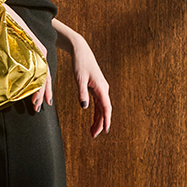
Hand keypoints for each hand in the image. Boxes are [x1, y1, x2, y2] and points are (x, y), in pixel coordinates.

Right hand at [5, 4, 52, 111]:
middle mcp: (35, 48)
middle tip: (40, 108)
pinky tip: (35, 92)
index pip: (39, 72)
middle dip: (42, 93)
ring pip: (43, 72)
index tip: (38, 102)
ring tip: (37, 105)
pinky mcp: (32, 43)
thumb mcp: (2, 48)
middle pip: (44, 74)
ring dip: (40, 90)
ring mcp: (34, 45)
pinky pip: (38, 64)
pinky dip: (38, 79)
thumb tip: (3, 79)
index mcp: (30, 50)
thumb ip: (8, 60)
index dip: (40, 88)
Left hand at [53, 21, 110, 136]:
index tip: (105, 130)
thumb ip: (82, 93)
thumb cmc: (80, 63)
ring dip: (98, 119)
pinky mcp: (95, 87)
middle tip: (93, 135)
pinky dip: (95, 112)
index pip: (106, 107)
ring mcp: (100, 88)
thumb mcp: (79, 78)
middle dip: (100, 123)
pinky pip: (97, 103)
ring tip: (92, 131)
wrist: (81, 51)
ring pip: (101, 107)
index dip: (106, 119)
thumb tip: (84, 107)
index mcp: (101, 87)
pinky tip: (93, 119)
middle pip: (104, 110)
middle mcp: (103, 89)